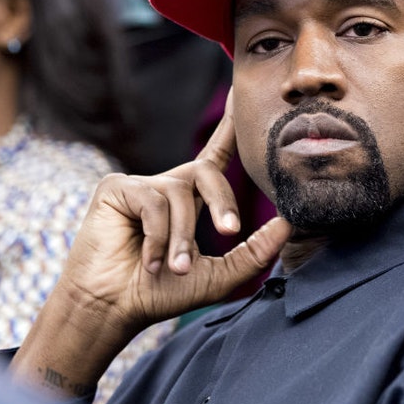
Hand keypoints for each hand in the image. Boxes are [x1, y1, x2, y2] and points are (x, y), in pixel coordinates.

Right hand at [10, 90, 290, 399]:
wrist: (112, 308)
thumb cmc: (160, 294)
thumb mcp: (219, 276)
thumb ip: (256, 251)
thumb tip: (290, 223)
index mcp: (192, 201)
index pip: (216, 155)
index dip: (230, 127)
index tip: (244, 96)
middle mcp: (168, 187)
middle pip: (207, 170)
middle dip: (223, 201)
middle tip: (230, 232)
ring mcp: (140, 185)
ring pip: (179, 193)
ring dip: (182, 236)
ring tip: (174, 267)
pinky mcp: (116, 188)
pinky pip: (152, 201)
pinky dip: (157, 236)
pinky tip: (148, 260)